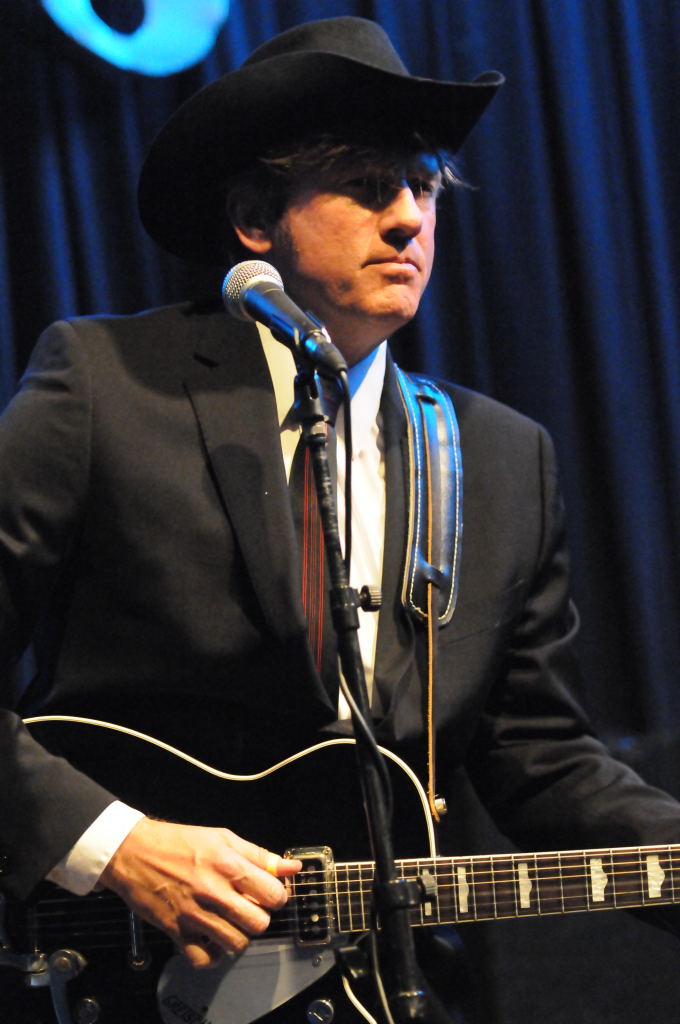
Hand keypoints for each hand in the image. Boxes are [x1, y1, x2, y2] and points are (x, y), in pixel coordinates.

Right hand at [99, 817, 300, 966]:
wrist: (134, 852)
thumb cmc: (178, 842)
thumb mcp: (222, 838)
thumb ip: (259, 856)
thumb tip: (291, 868)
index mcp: (229, 865)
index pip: (274, 895)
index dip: (276, 896)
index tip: (267, 894)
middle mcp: (214, 892)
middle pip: (259, 924)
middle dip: (258, 918)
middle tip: (246, 908)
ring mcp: (195, 915)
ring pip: (236, 944)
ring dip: (237, 936)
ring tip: (229, 922)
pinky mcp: (177, 932)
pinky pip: (205, 960)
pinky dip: (212, 955)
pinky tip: (211, 939)